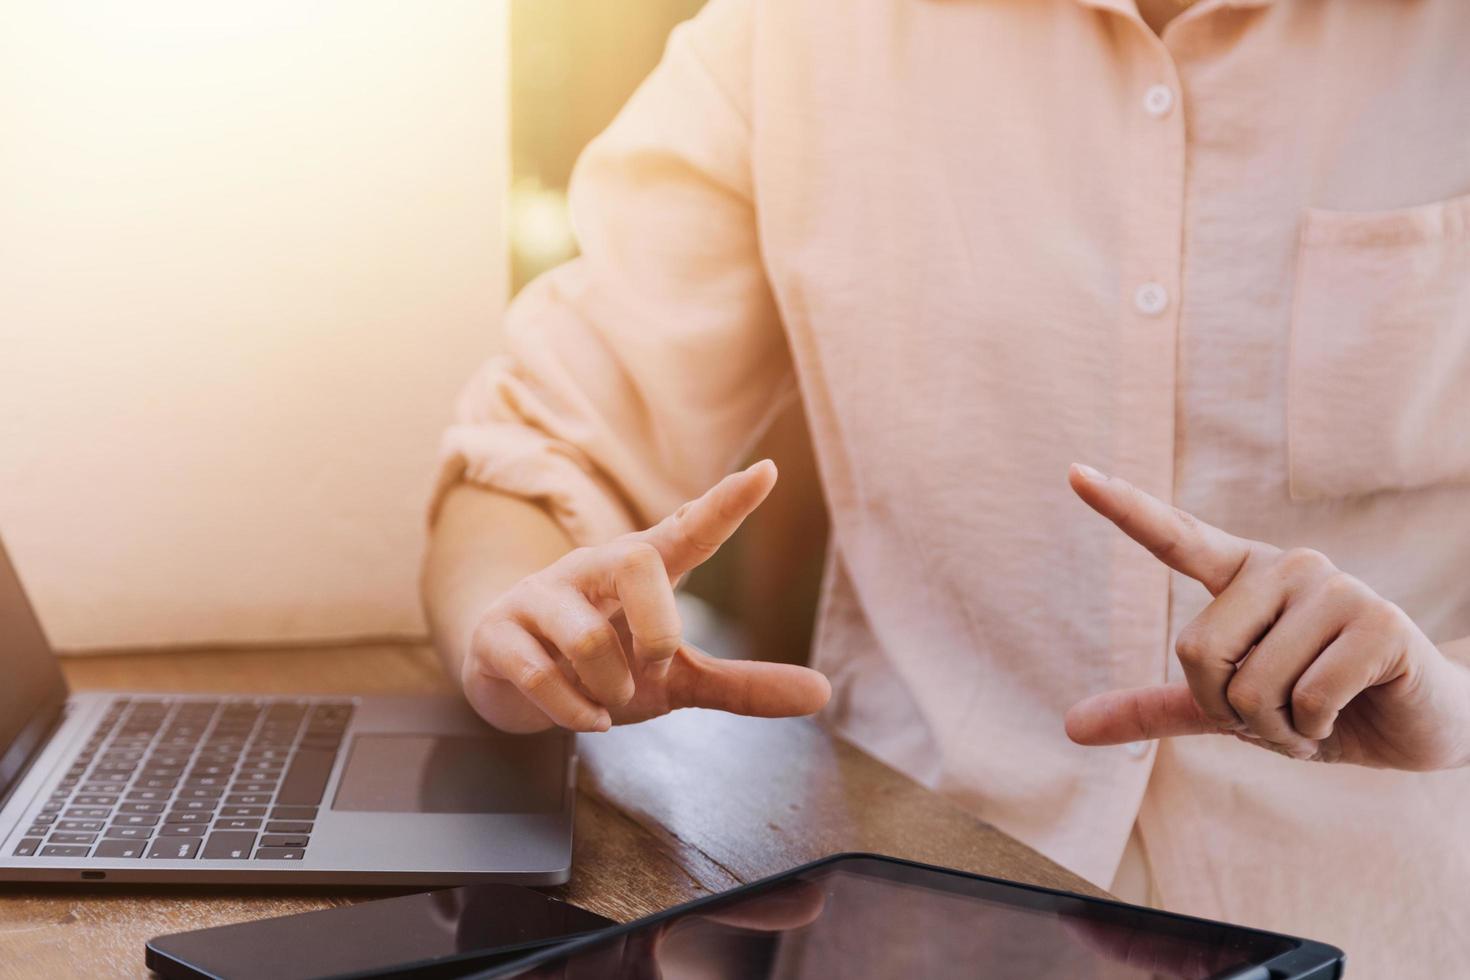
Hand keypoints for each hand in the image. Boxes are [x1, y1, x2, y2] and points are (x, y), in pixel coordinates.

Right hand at [462, 460, 830, 732]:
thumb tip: (823, 694)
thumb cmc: (605, 667)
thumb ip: (742, 684)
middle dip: (659, 627)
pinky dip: (575, 711)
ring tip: (609, 703)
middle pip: (639, 562)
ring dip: (613, 689)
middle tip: (654, 664)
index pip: (687, 530)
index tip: (767, 473)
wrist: (512, 685)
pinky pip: (543, 675)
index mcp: (640, 571)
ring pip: (589, 637)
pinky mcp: (498, 634)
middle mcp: (591, 569)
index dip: (724, 504)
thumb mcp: (675, 679)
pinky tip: (587, 719)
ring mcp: (540, 597)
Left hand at [1064, 463, 1469, 769]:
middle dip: (1230, 711)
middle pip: (1198, 650)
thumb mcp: (1227, 710)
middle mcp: (1286, 567)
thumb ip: (1156, 708)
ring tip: (1316, 716)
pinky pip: (1307, 699)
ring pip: (1253, 687)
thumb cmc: (1316, 706)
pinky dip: (1315, 731)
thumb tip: (1071, 727)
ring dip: (1278, 730)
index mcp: (1243, 577)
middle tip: (1277, 715)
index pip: (1175, 537)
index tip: (1072, 472)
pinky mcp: (1379, 622)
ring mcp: (1335, 588)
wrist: (1416, 729)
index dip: (1122, 507)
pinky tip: (1347, 714)